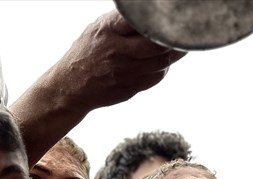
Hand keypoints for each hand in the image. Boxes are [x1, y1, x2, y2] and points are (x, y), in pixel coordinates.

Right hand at [53, 10, 185, 112]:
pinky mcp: (130, 88)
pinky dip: (164, 69)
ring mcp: (124, 72)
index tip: (170, 17)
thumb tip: (149, 15)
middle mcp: (117, 52)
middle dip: (173, 38)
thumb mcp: (98, 29)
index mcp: (108, 31)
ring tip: (178, 45)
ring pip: (161, 62)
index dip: (159, 21)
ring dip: (173, 54)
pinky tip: (162, 62)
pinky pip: (156, 77)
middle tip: (181, 32)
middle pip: (157, 44)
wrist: (71, 87)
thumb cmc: (86, 53)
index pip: (141, 21)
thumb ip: (122, 21)